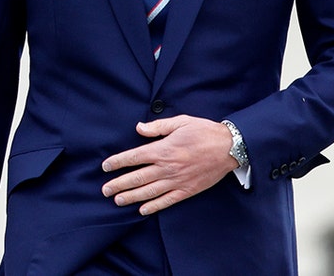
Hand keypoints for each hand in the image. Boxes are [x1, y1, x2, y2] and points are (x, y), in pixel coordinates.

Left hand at [100, 115, 236, 215]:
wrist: (229, 147)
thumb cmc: (203, 132)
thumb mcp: (179, 122)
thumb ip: (157, 127)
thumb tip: (139, 128)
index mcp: (162, 150)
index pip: (133, 157)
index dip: (117, 163)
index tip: (105, 167)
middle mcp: (167, 167)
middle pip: (136, 178)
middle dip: (118, 184)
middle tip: (104, 190)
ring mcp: (177, 180)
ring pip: (149, 191)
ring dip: (131, 197)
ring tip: (117, 201)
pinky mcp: (187, 190)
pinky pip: (167, 200)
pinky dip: (154, 206)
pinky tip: (142, 210)